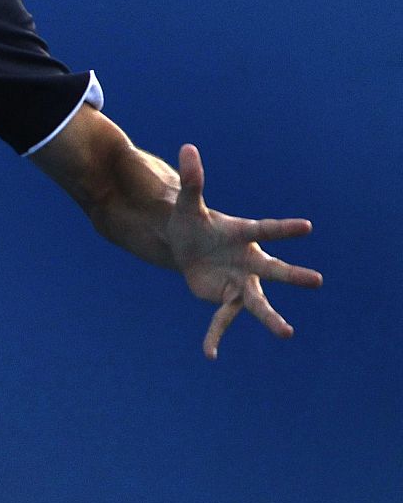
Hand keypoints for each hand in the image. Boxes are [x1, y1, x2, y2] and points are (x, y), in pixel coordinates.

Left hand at [166, 144, 322, 358]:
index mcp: (243, 235)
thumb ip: (192, 180)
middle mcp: (248, 261)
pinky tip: (209, 354)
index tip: (307, 226)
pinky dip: (214, 336)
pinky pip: (221, 321)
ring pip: (256, 302)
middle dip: (292, 275)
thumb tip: (188, 148)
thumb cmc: (193, 223)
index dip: (284, 229)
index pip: (265, 229)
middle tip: (316, 280)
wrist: (186, 248)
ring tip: (287, 333)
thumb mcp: (188, 205)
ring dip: (270, 317)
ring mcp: (239, 282)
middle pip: (272, 269)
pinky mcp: (224, 299)